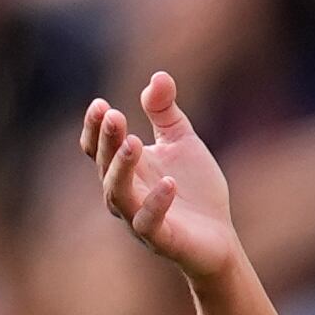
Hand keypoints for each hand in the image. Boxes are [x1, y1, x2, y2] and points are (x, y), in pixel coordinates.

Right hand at [80, 71, 243, 285]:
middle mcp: (125, 193)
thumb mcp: (181, 141)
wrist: (219, 236)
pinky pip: (149, 222)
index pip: (98, 148)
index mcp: (126, 169)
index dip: (95, 128)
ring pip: (118, 194)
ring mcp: (139, 218)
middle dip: (108, 141)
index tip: (101, 104)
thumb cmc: (194, 188)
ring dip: (122, 168)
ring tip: (134, 142)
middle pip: (105, 166)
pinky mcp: (161, 239)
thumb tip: (158, 75)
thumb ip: (165, 111)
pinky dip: (157, 203)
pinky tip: (170, 183)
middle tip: (114, 115)